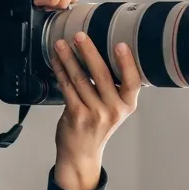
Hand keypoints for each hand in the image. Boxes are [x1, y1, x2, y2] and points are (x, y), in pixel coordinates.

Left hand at [51, 32, 140, 167]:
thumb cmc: (97, 127)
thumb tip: (100, 53)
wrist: (81, 154)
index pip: (132, 82)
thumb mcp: (114, 110)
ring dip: (68, 58)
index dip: (127, 62)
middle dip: (88, 51)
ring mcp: (94, 113)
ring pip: (80, 79)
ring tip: (61, 44)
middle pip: (102, 75)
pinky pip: (67, 88)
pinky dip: (60, 71)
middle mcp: (113, 110)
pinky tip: (56, 61)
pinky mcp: (76, 115)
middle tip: (79, 35)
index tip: (120, 44)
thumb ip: (113, 89)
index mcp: (126, 105)